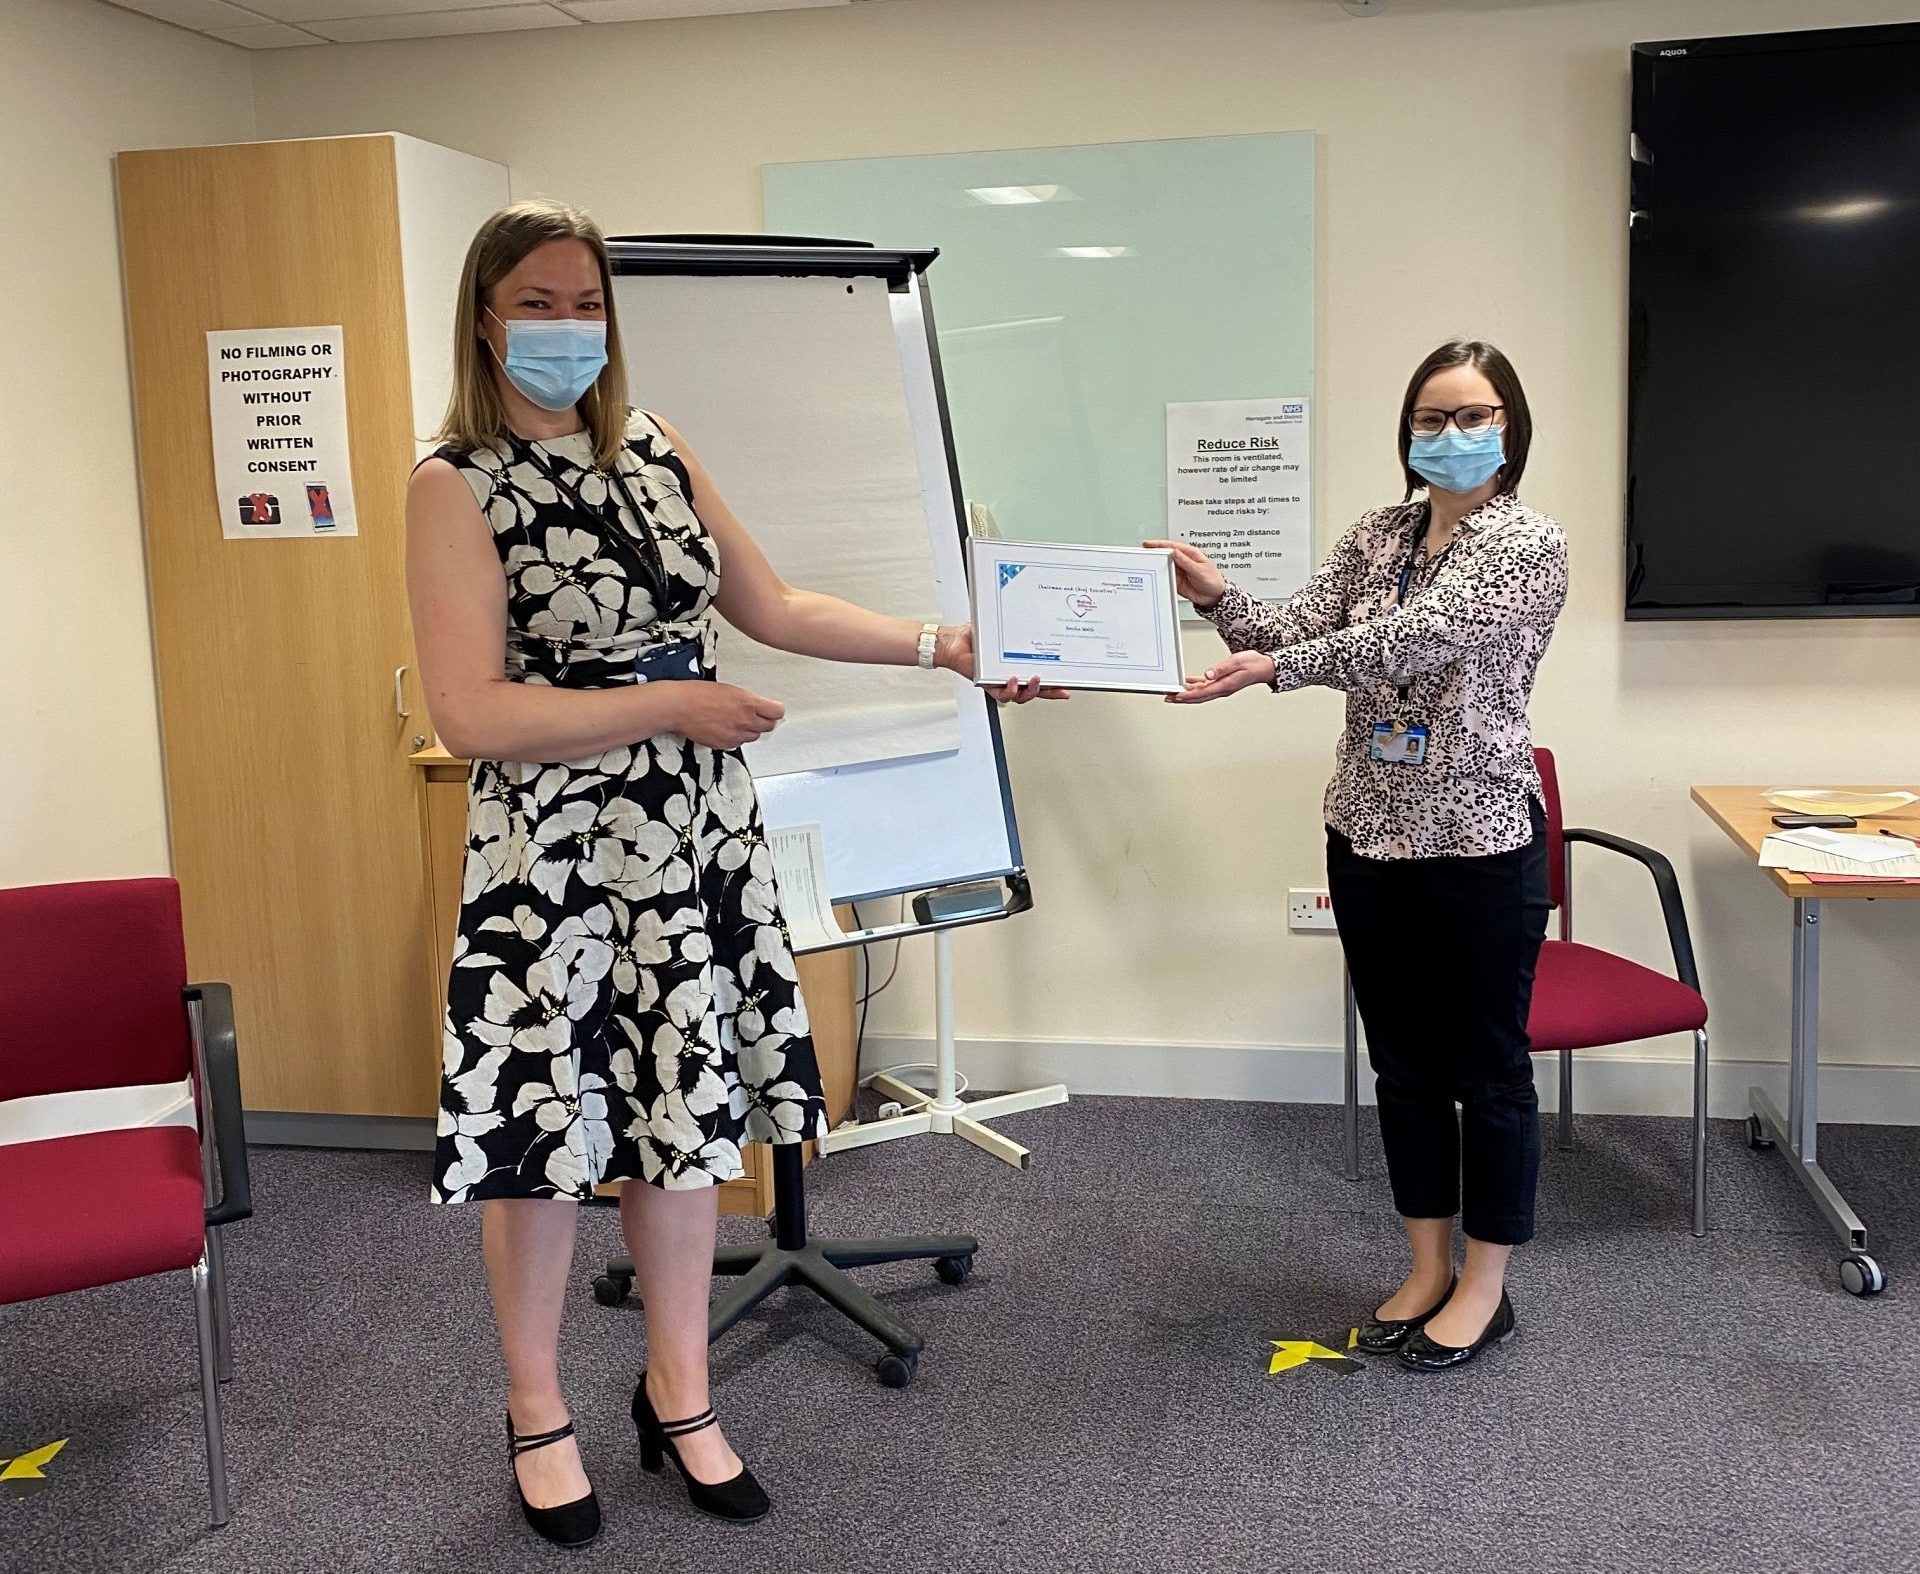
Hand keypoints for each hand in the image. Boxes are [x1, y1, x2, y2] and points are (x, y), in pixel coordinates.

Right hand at [673, 682, 785, 747]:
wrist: (678, 706)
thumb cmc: (698, 694)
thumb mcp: (730, 689)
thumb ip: (748, 700)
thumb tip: (760, 706)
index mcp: (748, 703)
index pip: (777, 712)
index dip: (775, 710)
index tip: (773, 709)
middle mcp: (744, 720)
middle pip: (769, 726)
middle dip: (765, 720)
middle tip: (756, 715)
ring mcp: (735, 734)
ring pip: (754, 736)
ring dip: (750, 730)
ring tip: (736, 720)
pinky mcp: (725, 744)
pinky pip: (739, 743)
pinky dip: (736, 737)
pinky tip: (726, 727)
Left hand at [934, 624, 1069, 703]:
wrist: (953, 642)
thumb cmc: (974, 637)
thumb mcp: (1001, 629)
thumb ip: (1015, 627)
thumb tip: (1032, 614)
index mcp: (1017, 665)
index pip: (1039, 677)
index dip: (1054, 683)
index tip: (1068, 683)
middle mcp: (1010, 677)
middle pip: (1035, 691)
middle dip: (1051, 692)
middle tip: (1061, 688)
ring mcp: (999, 682)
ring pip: (1021, 696)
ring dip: (1031, 690)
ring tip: (1035, 679)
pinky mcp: (987, 685)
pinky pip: (1001, 694)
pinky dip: (1008, 688)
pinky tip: (1012, 680)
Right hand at [1142, 539, 1227, 610]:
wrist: (1215, 597)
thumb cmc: (1213, 580)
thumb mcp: (1200, 570)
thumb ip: (1186, 562)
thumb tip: (1174, 552)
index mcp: (1190, 554)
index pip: (1172, 547)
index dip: (1159, 544)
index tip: (1148, 544)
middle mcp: (1183, 561)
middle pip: (1165, 555)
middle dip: (1154, 554)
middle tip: (1143, 554)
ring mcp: (1178, 571)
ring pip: (1163, 566)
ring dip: (1155, 566)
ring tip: (1146, 565)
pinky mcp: (1176, 581)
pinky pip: (1165, 578)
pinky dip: (1159, 577)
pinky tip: (1154, 576)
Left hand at [1166, 651, 1275, 703]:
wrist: (1266, 667)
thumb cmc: (1254, 664)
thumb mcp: (1238, 661)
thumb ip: (1222, 668)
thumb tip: (1208, 674)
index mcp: (1225, 685)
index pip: (1202, 693)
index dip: (1187, 695)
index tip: (1176, 696)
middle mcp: (1222, 689)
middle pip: (1198, 696)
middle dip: (1182, 698)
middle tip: (1168, 697)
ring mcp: (1222, 687)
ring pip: (1200, 693)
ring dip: (1186, 693)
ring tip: (1173, 692)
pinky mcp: (1222, 683)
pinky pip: (1206, 687)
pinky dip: (1195, 686)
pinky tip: (1188, 683)